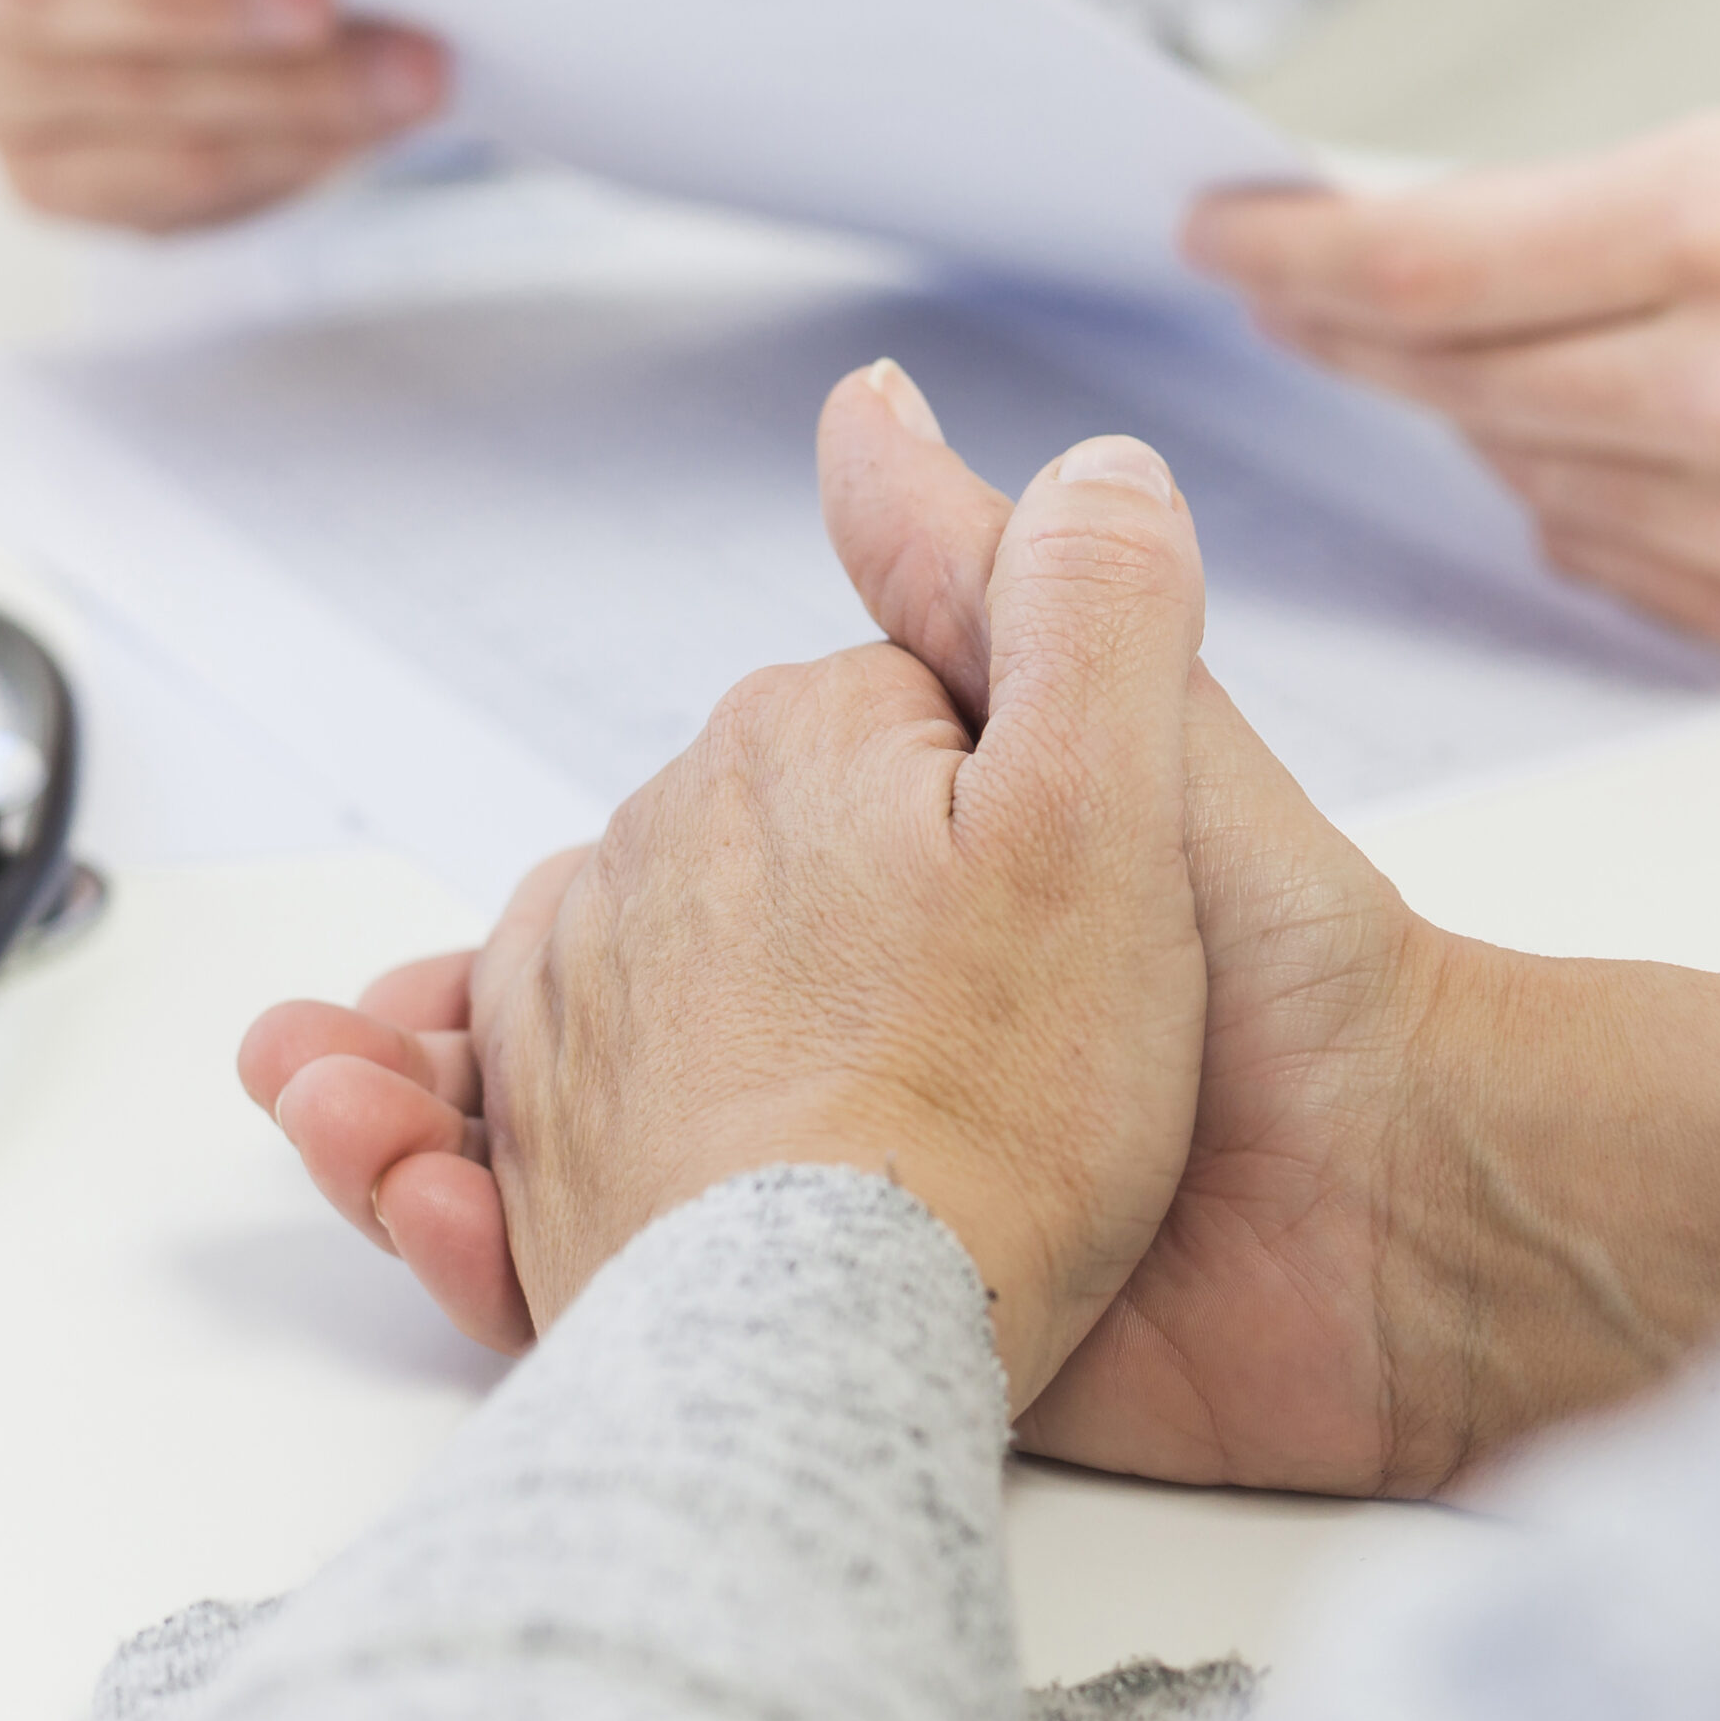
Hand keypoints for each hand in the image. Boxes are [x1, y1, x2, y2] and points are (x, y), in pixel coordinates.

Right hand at [248, 368, 1719, 1493]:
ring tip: (330, 1103)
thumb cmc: (1282, 966)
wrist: (1396, 1227)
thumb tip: (860, 401)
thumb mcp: (1109, 739)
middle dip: (443, 1033)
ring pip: (587, 1165)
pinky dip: (516, 1267)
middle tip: (324, 1043)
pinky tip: (432, 1218)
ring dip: (433, 1141)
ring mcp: (851, 1183)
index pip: (678, 891)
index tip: (460, 920)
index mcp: (903, 909)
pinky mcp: (858, 1319)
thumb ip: (986, 583)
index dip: (555, 904)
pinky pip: (655, 1306)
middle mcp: (862, 1040)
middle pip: (595, 1035)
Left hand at [1186, 93, 1719, 668]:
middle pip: (1448, 382)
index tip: (1219, 237)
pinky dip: (1567, 495)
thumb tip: (1374, 271)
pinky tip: (1587, 444)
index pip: (1425, 267)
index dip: (1292, 257)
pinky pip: (1595, 560)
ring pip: (1513, 475)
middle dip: (1348, 331)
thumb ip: (1566, 222)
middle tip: (1281, 293)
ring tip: (1482, 353)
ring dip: (1470, 415)